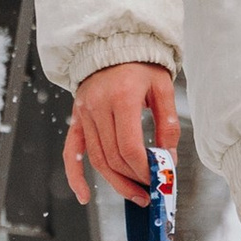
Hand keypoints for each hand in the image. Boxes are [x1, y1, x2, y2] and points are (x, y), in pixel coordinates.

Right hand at [66, 59, 178, 204]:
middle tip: (150, 192)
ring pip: (96, 159)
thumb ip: (168, 123)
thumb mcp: (163, 88)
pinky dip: (75, 175)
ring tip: (134, 195)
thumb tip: (169, 157)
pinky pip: (71, 152)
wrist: (113, 45)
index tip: (157, 179)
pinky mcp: (76, 118)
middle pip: (112, 157)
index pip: (129, 147)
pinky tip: (84, 195)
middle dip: (133, 180)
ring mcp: (84, 114)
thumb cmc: (142, 66)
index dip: (143, 169)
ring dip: (115, 182)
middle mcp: (98, 107)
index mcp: (122, 98)